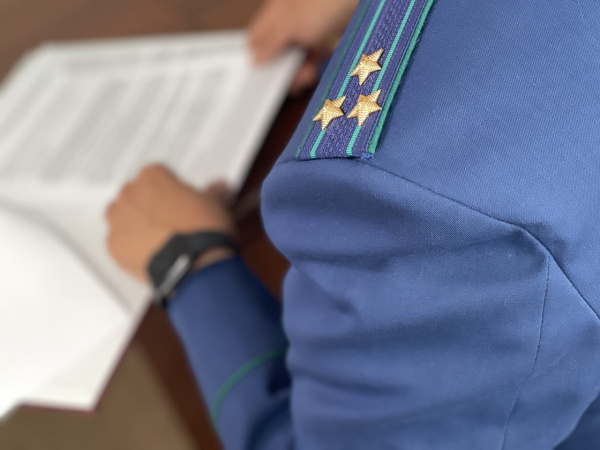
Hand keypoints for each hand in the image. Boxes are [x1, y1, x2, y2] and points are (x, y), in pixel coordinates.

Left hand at [106, 165, 234, 281]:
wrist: (194, 264)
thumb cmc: (204, 229)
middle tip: (171, 222)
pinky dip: (132, 248)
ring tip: (159, 240)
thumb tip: (220, 187)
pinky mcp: (114, 246)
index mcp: (152, 177)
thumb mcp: (215, 205)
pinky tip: (152, 255)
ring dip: (135, 224)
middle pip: (136, 195)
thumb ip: (212, 193)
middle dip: (150, 206)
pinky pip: (120, 243)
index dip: (171, 189)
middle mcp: (129, 193)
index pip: (158, 176)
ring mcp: (118, 220)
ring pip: (122, 218)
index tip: (181, 202)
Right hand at [249, 0, 358, 94]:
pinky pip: (315, 55)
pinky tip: (310, 75)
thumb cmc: (326, 0)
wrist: (366, 0)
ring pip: (298, 54)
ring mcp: (311, 25)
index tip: (258, 75)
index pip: (258, 34)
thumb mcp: (290, 24)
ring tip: (299, 81)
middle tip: (282, 83)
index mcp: (276, 9)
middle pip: (279, 47)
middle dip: (280, 67)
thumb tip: (255, 57)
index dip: (255, 55)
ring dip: (297, 70)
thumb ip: (271, 42)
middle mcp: (292, 16)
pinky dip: (312, 66)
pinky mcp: (329, 34)